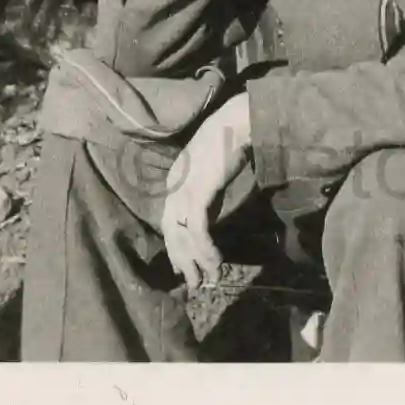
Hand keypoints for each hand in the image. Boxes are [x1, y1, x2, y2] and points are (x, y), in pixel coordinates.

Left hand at [159, 96, 255, 285]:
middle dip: (182, 259)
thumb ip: (208, 186)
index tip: (182, 265)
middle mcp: (174, 187)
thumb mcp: (213, 168)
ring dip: (194, 259)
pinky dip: (204, 247)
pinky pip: (196, 229)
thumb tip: (210, 202)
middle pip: (170, 232)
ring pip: (182, 234)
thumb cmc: (229, 140)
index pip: (168, 221)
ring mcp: (183, 190)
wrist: (235, 123)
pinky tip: (215, 260)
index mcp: (176, 181)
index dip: (175, 245)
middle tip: (192, 281)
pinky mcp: (197, 192)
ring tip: (206, 277)